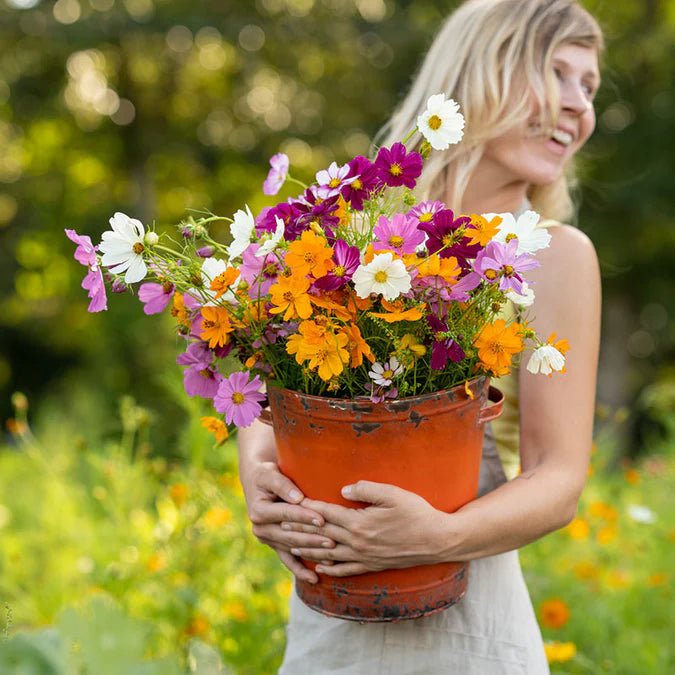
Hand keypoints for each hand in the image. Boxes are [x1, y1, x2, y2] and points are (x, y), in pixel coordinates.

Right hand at [241, 460, 335, 583]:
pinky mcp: (274, 545)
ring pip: (292, 548)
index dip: (304, 516)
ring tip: (331, 556)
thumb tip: (297, 498)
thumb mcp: (270, 474)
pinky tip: (314, 579)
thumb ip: (282, 485)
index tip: (321, 518)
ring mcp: (267, 539)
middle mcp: (260, 529)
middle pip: (291, 535)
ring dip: (311, 553)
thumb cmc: (267, 474)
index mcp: (259, 511)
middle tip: (333, 540)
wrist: (257, 483)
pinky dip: (300, 570)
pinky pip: (288, 560)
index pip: (286, 514)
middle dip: (312, 538)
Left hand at [283, 481, 447, 576]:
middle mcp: (358, 543)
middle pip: (322, 535)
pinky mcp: (373, 565)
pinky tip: (319, 568)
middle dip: (300, 529)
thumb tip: (343, 490)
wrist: (438, 540)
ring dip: (308, 550)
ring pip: (329, 554)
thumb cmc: (417, 513)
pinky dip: (330, 569)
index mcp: (360, 523)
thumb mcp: (393, 494)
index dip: (307, 507)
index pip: (326, 513)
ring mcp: (364, 557)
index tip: (291, 502)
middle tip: (280, 524)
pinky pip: (346, 570)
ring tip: (290, 546)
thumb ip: (367, 489)